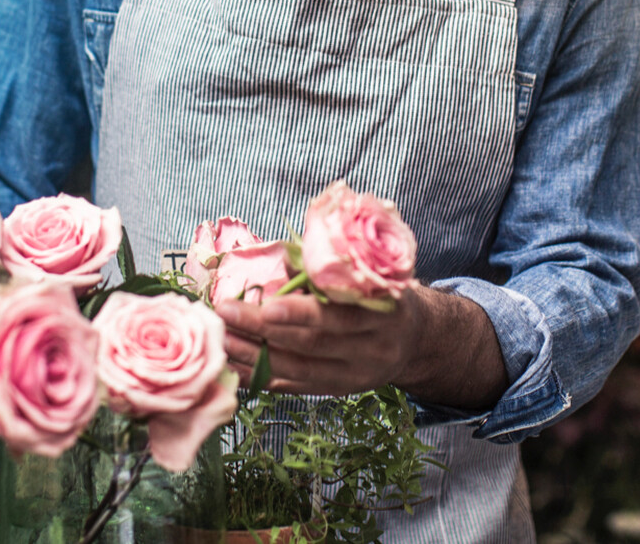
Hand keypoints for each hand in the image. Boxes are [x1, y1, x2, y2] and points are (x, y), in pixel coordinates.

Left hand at [215, 282, 507, 408]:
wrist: (417, 338)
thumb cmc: (385, 292)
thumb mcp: (374, 272)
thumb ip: (338, 263)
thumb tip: (285, 248)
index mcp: (382, 313)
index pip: (337, 317)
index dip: (299, 313)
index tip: (264, 303)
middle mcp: (371, 350)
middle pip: (311, 344)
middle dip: (263, 330)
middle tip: (226, 313)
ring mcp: (355, 376)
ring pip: (299, 369)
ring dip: (254, 355)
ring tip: (222, 338)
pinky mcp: (338, 391)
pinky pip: (296, 387)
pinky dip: (263, 376)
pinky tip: (236, 364)